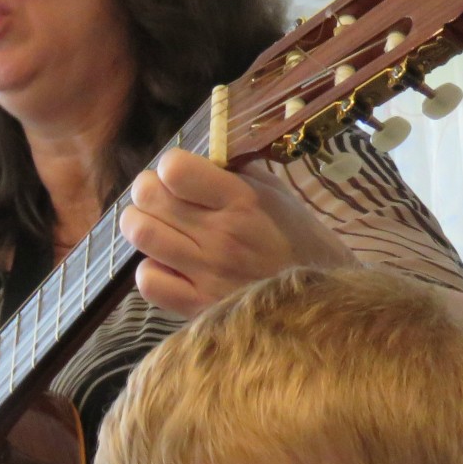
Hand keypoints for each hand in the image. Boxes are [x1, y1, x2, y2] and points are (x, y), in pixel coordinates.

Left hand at [121, 149, 352, 317]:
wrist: (322, 303)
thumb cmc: (300, 242)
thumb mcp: (279, 196)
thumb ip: (239, 173)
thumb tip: (203, 155)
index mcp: (242, 202)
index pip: (175, 169)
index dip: (170, 166)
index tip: (178, 174)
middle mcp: (220, 236)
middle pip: (150, 198)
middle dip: (148, 190)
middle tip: (158, 196)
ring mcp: (207, 274)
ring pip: (143, 235)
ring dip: (140, 223)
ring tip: (154, 224)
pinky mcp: (198, 307)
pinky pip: (149, 281)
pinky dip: (150, 268)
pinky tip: (166, 263)